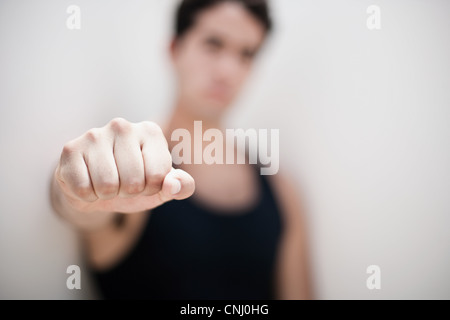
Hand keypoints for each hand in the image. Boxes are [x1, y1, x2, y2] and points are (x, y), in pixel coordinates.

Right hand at [54, 118, 194, 213]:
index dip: (151, 189)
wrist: (97, 186)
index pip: (158, 176)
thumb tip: (173, 185)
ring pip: (107, 186)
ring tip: (107, 183)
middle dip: (129, 193)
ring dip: (108, 195)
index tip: (145, 181)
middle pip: (133, 182)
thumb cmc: (136, 182)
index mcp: (151, 132)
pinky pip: (83, 189)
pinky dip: (87, 196)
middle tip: (123, 184)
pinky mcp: (70, 149)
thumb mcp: (162, 187)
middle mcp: (122, 126)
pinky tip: (88, 183)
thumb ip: (181, 186)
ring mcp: (94, 135)